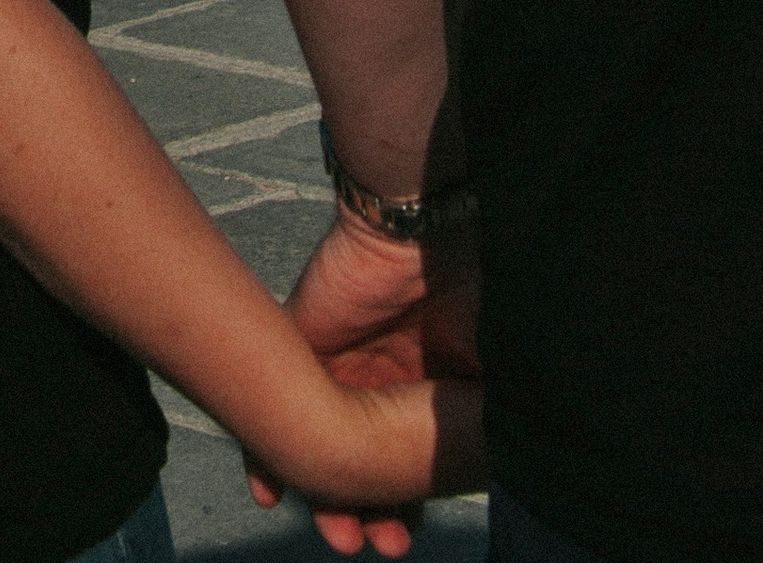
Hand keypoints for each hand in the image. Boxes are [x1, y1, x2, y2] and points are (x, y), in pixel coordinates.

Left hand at [245, 214, 482, 554]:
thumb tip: (499, 489)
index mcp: (429, 391)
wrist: (427, 230)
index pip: (407, 467)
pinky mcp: (302, 339)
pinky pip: (269, 400)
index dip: (404, 509)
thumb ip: (482, 428)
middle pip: (358, 464)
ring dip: (320, 496)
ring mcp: (339, 363)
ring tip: (337, 536)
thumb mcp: (491, 377)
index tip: (402, 541)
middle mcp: (381, 382)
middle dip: (363, 514)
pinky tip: (269, 491)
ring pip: (314, 443)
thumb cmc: (475, 293)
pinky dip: (264, 450)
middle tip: (376, 545)